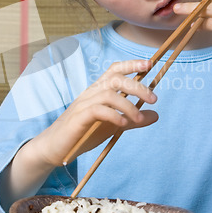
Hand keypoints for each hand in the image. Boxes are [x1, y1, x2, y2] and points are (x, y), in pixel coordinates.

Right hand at [4, 59, 157, 201]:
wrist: (55, 148)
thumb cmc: (83, 133)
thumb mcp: (113, 125)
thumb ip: (133, 119)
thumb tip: (155, 115)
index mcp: (98, 90)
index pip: (114, 70)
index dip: (131, 64)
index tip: (150, 64)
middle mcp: (90, 93)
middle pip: (115, 79)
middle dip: (137, 86)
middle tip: (154, 99)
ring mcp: (83, 104)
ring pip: (108, 94)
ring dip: (128, 105)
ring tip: (138, 118)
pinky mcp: (78, 118)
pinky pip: (97, 110)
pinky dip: (113, 115)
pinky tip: (123, 124)